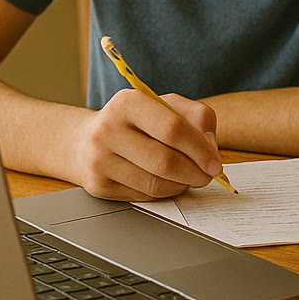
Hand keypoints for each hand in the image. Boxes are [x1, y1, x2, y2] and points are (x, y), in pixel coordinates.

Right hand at [63, 88, 221, 200]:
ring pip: (155, 184)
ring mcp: (100, 160)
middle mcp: (108, 130)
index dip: (200, 149)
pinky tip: (167, 182)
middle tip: (208, 176)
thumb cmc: (134, 121)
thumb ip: (196, 117)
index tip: (216, 163)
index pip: (173, 128)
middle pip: (165, 161)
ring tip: (189, 178)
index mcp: (127, 103)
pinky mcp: (98, 186)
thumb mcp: (165, 105)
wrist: (83, 141)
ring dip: (181, 185)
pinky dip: (164, 192)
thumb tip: (211, 148)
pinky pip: (143, 196)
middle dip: (195, 173)